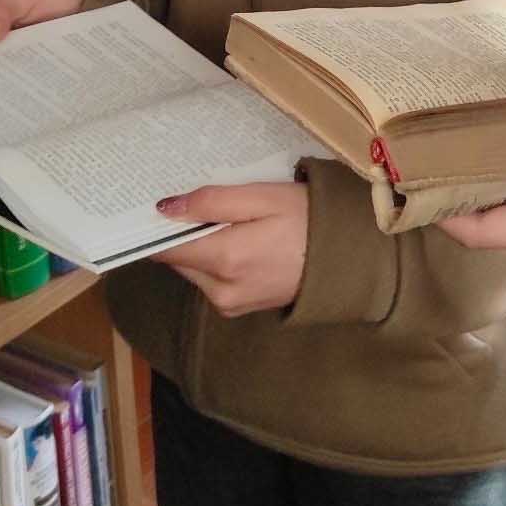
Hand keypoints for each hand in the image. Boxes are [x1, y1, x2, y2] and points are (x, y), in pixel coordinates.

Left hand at [154, 181, 309, 316]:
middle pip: (178, 259)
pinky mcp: (238, 308)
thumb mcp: (263, 197)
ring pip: (194, 270)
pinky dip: (216, 261)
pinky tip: (242, 241)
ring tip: (231, 221)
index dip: (158, 225)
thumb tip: (165, 208)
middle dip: (185, 232)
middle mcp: (220, 290)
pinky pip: (211, 281)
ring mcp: (229, 303)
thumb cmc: (308, 219)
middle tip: (208, 204)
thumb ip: (213, 202)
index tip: (160, 203)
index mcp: (224, 259)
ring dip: (202, 247)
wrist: (347, 258)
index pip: (165, 248)